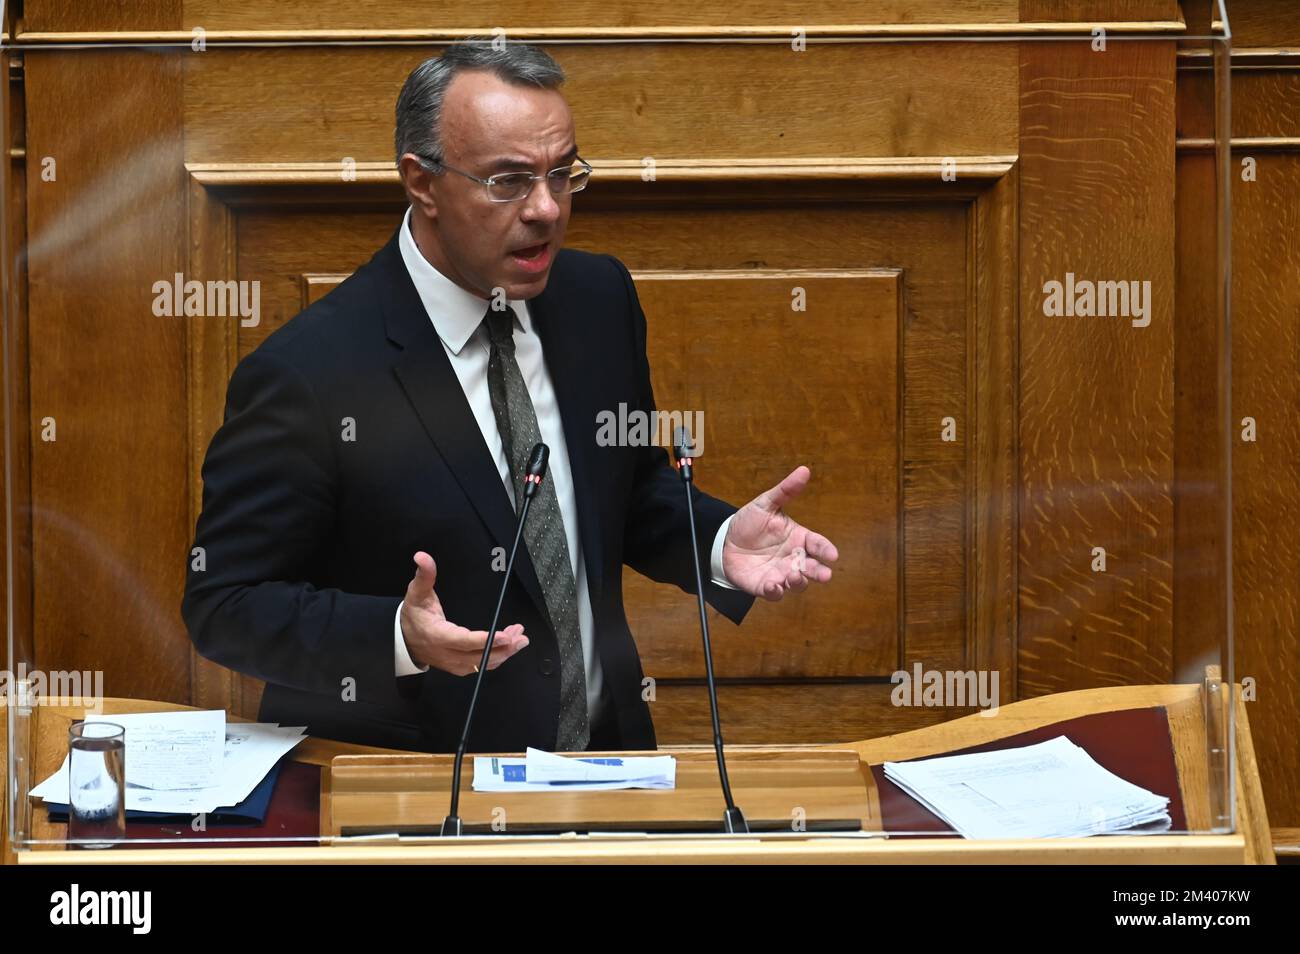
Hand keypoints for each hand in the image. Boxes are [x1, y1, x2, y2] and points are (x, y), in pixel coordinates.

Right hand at [400, 551, 528, 675]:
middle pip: (478, 656)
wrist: (403, 640)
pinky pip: (481, 667)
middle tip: (521, 637)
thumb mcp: (416, 593)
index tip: (503, 635)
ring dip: (504, 652)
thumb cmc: (413, 616)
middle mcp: (447, 653)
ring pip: (483, 663)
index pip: (463, 640)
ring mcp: (453, 663)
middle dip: (503, 648)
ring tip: (520, 638)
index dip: (484, 640)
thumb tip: (422, 556)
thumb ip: (424, 575)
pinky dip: (497, 658)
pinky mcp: (459, 666)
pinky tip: (508, 646)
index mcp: (438, 635)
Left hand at [722, 466, 838, 600]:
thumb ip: (786, 490)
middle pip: (812, 568)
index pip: (817, 544)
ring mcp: (780, 573)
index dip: (825, 549)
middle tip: (824, 575)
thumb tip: (804, 470)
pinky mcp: (765, 585)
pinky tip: (773, 586)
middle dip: (819, 572)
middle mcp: (793, 558)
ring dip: (798, 581)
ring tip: (793, 575)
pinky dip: (775, 591)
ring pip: (796, 583)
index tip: (833, 554)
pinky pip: (774, 593)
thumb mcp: (766, 503)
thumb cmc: (749, 523)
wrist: (723, 541)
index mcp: (798, 538)